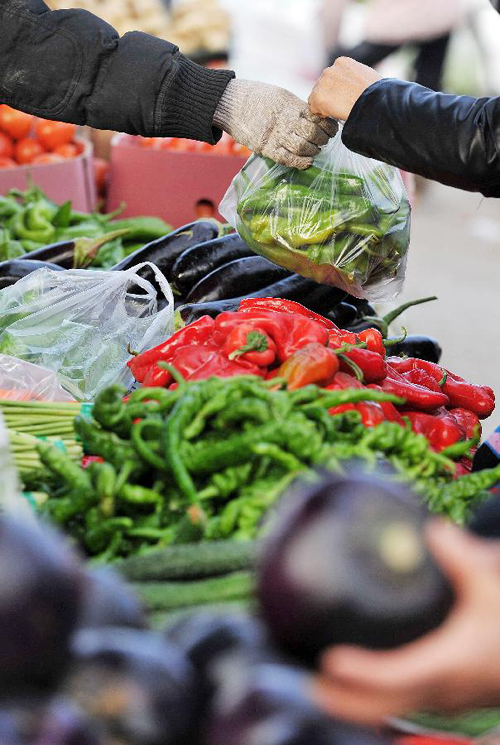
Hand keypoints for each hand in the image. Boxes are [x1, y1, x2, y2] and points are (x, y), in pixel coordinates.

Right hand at [213, 79, 337, 169]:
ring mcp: (275, 134)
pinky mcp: (265, 147)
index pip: (317, 117)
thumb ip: (297, 107)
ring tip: (314, 150)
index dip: (328, 126)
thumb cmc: (256, 97)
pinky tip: (307, 162)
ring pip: (303, 147)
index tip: (331, 129)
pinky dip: (300, 162)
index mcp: (290, 104)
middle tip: (323, 141)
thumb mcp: (280, 95)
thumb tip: (315, 117)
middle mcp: (285, 119)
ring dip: (313, 151)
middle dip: (322, 139)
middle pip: (313, 133)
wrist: (231, 102)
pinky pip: (287, 159)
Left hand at [309, 57, 381, 121]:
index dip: (336, 89)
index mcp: (342, 63)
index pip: (332, 77)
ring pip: (316, 96)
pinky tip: (332, 114)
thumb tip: (354, 85)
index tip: (343, 97)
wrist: (372, 101)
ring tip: (338, 110)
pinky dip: (320, 113)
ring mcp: (322, 82)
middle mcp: (330, 70)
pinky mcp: (317, 96)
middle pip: (322, 86)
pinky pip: (313, 108)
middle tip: (340, 106)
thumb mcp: (366, 76)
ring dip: (324, 104)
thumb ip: (354, 77)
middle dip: (329, 96)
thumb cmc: (375, 93)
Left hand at [313, 520, 499, 725]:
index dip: (361, 673)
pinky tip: (355, 685)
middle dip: (343, 701)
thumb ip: (463, 558)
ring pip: (390, 711)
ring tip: (318, 686)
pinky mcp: (442, 696)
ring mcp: (441, 698)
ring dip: (354, 703)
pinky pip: (399, 704)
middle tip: (308, 683)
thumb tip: (435, 531)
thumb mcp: (490, 585)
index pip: (395, 676)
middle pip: (382, 706)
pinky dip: (372, 700)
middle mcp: (440, 689)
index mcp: (447, 664)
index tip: (330, 660)